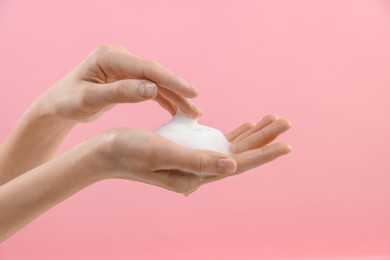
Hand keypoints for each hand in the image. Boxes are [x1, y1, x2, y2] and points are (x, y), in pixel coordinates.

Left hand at [36, 44, 200, 122]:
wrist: (58, 105)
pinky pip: (149, 88)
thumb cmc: (68, 101)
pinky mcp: (127, 77)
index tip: (192, 93)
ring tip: (192, 113)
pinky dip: (163, 99)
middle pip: (155, 75)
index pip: (147, 68)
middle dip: (178, 91)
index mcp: (109, 57)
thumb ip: (121, 92)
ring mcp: (124, 67)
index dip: (172, 80)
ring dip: (174, 97)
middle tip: (197, 108)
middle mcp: (120, 58)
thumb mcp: (90, 99)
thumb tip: (152, 89)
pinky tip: (176, 110)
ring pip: (156, 83)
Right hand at [94, 114, 290, 195]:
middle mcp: (198, 172)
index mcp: (196, 176)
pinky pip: (215, 142)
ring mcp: (193, 163)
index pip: (238, 163)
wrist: (103, 152)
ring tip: (269, 120)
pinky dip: (231, 133)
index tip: (287, 143)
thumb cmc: (128, 150)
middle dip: (262, 139)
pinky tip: (241, 127)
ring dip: (250, 134)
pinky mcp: (186, 151)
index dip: (263, 153)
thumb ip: (197, 161)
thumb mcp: (162, 153)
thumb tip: (233, 164)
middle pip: (238, 154)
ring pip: (230, 147)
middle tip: (285, 122)